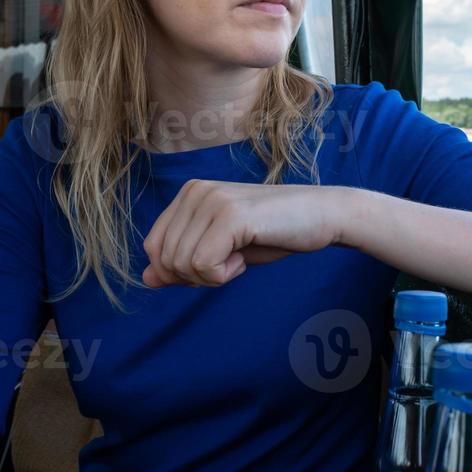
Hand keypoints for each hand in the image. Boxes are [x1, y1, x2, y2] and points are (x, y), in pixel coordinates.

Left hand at [140, 181, 349, 288]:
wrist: (323, 216)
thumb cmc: (274, 233)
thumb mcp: (221, 250)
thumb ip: (183, 262)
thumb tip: (148, 279)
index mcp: (188, 194)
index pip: (153, 246)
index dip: (179, 270)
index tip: (215, 263)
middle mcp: (195, 191)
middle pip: (165, 259)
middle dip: (196, 276)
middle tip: (231, 262)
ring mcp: (212, 200)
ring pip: (182, 265)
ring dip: (212, 276)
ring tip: (240, 255)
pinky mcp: (231, 215)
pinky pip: (203, 265)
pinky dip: (223, 275)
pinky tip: (244, 258)